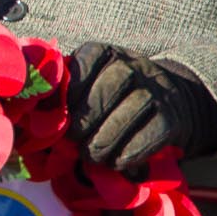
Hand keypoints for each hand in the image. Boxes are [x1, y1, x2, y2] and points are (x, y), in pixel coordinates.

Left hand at [66, 42, 216, 175]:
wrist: (174, 102)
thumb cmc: (116, 98)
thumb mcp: (93, 84)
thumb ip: (67, 95)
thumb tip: (42, 119)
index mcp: (106, 53)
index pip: (85, 62)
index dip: (69, 93)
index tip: (62, 115)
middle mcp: (133, 66)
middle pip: (104, 93)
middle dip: (83, 124)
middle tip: (73, 142)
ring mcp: (156, 91)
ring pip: (124, 118)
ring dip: (103, 143)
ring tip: (92, 155)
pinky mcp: (172, 119)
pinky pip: (146, 139)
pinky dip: (127, 156)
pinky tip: (116, 162)